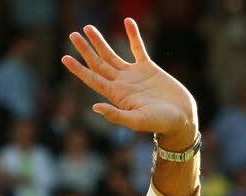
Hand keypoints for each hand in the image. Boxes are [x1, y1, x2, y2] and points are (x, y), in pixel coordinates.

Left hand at [62, 18, 197, 149]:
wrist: (180, 118)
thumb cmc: (159, 123)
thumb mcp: (136, 121)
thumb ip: (116, 115)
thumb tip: (95, 107)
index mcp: (115, 95)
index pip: (92, 79)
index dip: (78, 69)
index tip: (65, 58)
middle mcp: (120, 83)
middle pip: (98, 63)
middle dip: (85, 49)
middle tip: (73, 35)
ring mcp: (133, 74)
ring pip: (112, 54)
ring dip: (100, 41)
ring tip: (88, 28)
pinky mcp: (148, 68)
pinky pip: (138, 47)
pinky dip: (133, 35)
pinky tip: (127, 21)